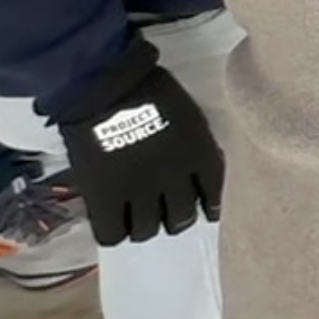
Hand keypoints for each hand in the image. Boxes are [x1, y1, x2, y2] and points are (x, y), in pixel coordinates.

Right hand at [53, 43, 223, 246]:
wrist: (108, 85)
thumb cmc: (151, 90)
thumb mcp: (190, 117)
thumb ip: (198, 146)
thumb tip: (200, 171)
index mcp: (200, 156)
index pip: (215, 198)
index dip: (209, 207)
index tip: (203, 207)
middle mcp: (174, 181)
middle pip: (181, 219)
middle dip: (175, 217)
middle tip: (164, 209)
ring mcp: (138, 192)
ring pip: (147, 231)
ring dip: (144, 226)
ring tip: (137, 215)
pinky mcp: (104, 198)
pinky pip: (112, 234)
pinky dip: (114, 231)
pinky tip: (113, 219)